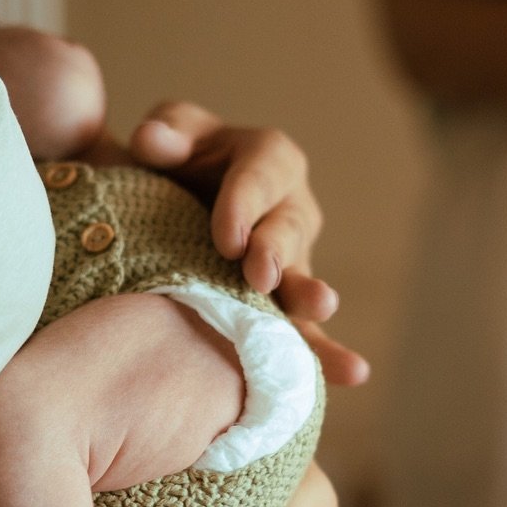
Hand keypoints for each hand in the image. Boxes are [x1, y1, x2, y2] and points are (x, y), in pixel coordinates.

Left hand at [128, 102, 370, 386]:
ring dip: (306, 295)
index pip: (260, 173)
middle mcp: (290, 206)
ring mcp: (294, 256)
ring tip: (320, 308)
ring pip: (301, 275)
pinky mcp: (286, 301)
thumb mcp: (168, 135)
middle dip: (275, 250)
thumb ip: (165, 134)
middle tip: (259, 276)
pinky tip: (352, 372)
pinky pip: (307, 328)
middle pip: (288, 226)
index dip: (244, 204)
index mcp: (267, 157)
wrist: (173, 201)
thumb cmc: (174, 159)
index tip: (226, 238)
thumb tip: (153, 141)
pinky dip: (326, 350)